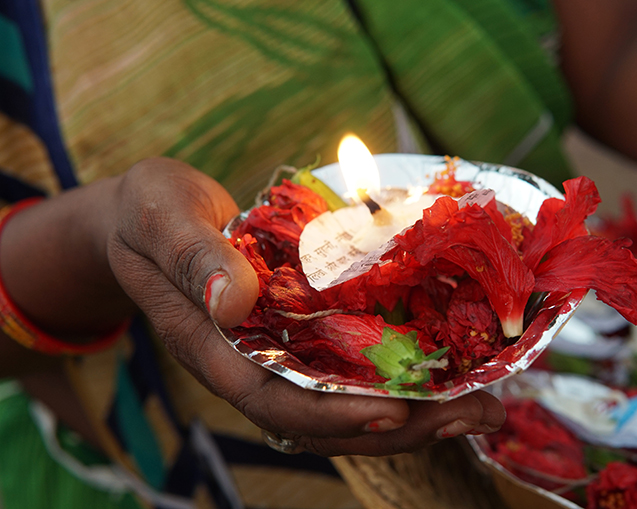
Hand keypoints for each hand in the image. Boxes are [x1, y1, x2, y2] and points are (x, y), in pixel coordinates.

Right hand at [104, 158, 504, 455]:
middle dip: (402, 426)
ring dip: (416, 411)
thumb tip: (233, 300)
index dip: (333, 415)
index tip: (394, 414)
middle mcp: (252, 363)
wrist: (150, 217)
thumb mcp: (161, 216)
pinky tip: (451, 369)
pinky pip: (352, 368)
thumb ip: (192, 256)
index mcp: (213, 347)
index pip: (273, 400)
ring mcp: (280, 352)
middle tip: (476, 416)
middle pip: (326, 418)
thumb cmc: (150, 212)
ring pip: (347, 402)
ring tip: (482, 406)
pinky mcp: (301, 332)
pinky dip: (399, 375)